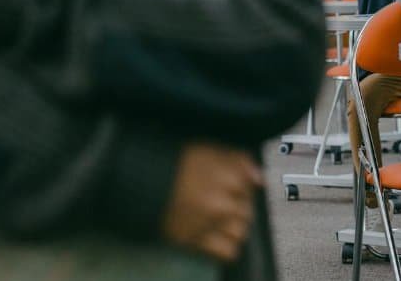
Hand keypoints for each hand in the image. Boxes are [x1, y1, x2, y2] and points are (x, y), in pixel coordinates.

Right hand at [163, 143, 262, 262]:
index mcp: (228, 176)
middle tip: (221, 202)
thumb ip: (239, 159)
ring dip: (234, 226)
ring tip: (220, 220)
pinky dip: (228, 246)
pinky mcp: (198, 241)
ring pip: (241, 231)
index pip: (250, 186)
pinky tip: (218, 237)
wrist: (140, 182)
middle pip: (247, 210)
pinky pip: (228, 251)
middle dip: (238, 206)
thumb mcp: (207, 148)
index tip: (230, 185)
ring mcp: (212, 223)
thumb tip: (260, 179)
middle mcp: (223, 200)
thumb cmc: (172, 163)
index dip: (241, 186)